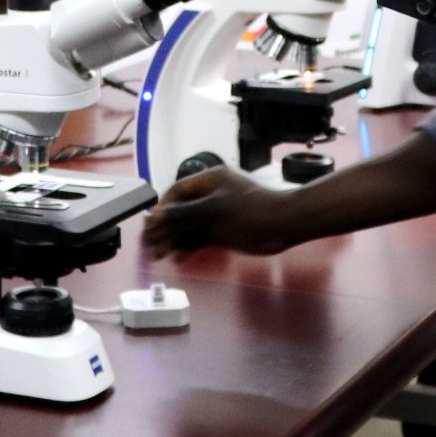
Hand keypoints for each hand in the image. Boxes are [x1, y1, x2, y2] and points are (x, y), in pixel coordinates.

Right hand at [143, 165, 297, 256]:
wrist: (284, 224)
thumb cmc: (251, 211)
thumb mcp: (213, 211)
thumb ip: (183, 214)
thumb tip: (157, 216)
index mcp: (209, 180)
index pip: (177, 191)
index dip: (162, 208)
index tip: (150, 225)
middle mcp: (211, 195)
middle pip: (181, 210)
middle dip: (165, 227)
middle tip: (151, 244)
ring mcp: (217, 214)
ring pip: (189, 226)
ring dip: (175, 239)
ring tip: (162, 254)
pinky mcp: (224, 230)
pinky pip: (201, 237)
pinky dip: (190, 246)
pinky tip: (181, 256)